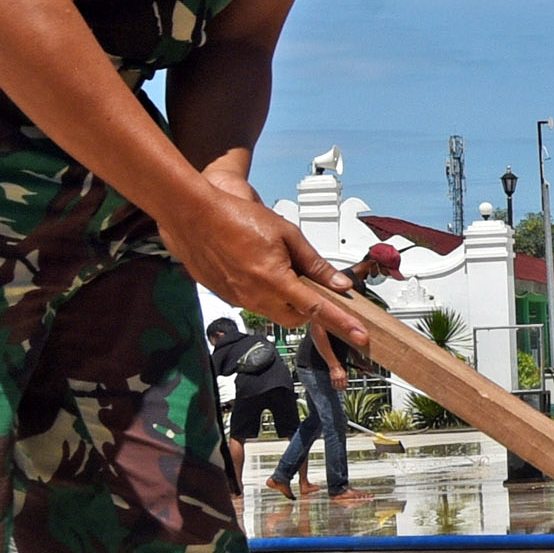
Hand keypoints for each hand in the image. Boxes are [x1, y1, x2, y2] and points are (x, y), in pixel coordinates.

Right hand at [157, 186, 363, 342]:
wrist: (194, 217)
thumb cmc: (238, 219)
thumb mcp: (286, 234)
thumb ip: (314, 263)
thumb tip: (337, 282)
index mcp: (274, 279)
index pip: (316, 308)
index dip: (341, 323)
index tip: (359, 335)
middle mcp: (256, 296)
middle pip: (295, 318)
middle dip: (309, 309)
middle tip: (311, 287)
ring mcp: (239, 299)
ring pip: (275, 313)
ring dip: (286, 301)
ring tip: (280, 271)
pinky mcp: (228, 298)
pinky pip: (255, 304)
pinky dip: (266, 295)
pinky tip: (259, 271)